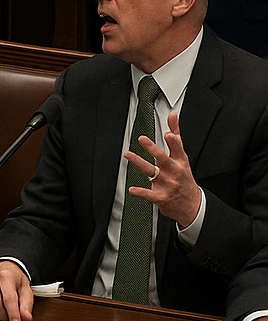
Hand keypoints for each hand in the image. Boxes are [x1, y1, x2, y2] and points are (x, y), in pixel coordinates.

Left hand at [125, 112, 201, 227]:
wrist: (192, 206)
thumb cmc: (184, 177)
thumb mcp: (182, 157)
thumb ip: (175, 135)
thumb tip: (172, 115)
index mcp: (180, 161)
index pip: (178, 149)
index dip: (174, 142)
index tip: (168, 134)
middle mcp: (173, 171)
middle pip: (162, 158)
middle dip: (152, 148)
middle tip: (142, 138)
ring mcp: (167, 184)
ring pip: (151, 172)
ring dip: (139, 162)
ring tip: (128, 154)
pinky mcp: (161, 197)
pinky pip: (149, 194)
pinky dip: (140, 192)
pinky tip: (132, 189)